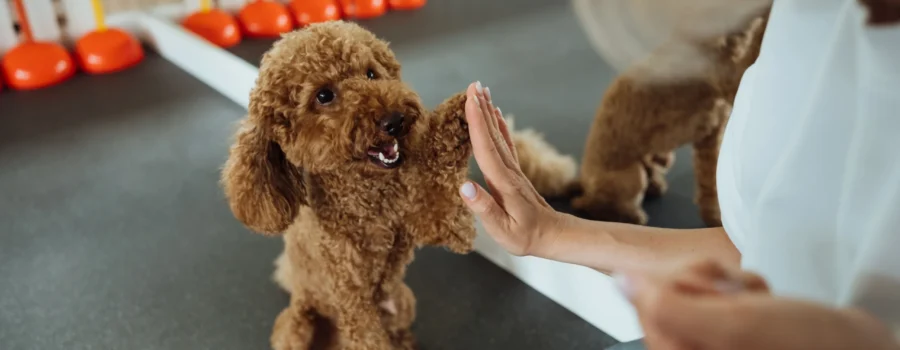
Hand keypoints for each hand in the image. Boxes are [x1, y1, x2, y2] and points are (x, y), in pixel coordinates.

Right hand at [458, 81, 562, 255]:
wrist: (553, 236)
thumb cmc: (526, 237)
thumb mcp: (502, 230)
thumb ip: (484, 208)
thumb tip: (465, 186)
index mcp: (502, 182)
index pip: (485, 147)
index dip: (476, 123)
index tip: (469, 100)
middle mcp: (508, 171)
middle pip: (492, 134)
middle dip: (482, 109)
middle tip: (474, 85)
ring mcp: (513, 169)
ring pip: (498, 135)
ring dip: (489, 113)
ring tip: (482, 92)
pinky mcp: (515, 172)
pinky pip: (505, 142)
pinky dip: (499, 126)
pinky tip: (497, 115)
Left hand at [617, 260, 899, 349]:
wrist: (859, 348)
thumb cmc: (806, 346)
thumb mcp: (732, 326)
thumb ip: (669, 306)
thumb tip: (621, 281)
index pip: (647, 311)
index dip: (677, 289)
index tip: (710, 291)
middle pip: (668, 297)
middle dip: (707, 285)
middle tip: (739, 297)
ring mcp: (712, 342)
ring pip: (695, 289)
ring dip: (729, 284)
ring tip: (759, 301)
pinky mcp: (731, 329)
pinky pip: (718, 294)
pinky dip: (742, 289)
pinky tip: (765, 301)